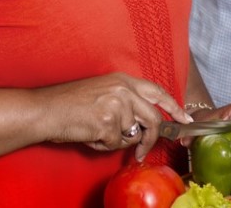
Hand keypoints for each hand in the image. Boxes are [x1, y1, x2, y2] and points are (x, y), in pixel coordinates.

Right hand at [37, 73, 189, 160]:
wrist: (46, 110)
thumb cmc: (70, 104)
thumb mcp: (103, 92)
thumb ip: (126, 102)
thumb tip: (142, 125)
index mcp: (123, 79)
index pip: (157, 92)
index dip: (174, 107)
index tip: (185, 119)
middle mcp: (123, 89)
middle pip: (153, 119)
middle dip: (150, 139)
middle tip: (142, 151)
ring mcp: (117, 105)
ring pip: (132, 135)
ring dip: (115, 141)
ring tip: (95, 132)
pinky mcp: (107, 122)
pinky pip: (115, 144)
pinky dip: (102, 145)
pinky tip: (88, 134)